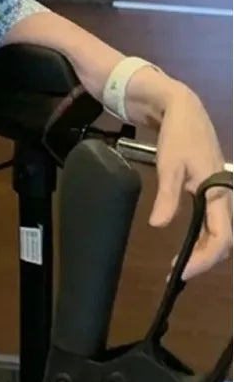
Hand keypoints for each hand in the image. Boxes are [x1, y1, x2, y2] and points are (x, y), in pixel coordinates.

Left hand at [148, 82, 231, 279]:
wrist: (183, 109)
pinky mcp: (212, 189)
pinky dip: (202, 237)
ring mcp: (219, 193)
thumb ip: (167, 196)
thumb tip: (158, 225)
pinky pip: (213, 221)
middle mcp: (224, 196)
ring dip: (204, 250)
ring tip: (181, 264)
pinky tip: (188, 244)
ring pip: (219, 231)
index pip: (221, 237)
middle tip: (178, 273)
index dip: (205, 258)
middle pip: (223, 239)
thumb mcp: (169, 165)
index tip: (183, 271)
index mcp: (218, 192)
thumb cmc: (178, 135)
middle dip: (205, 259)